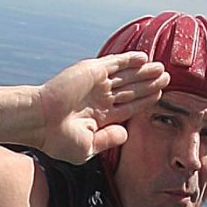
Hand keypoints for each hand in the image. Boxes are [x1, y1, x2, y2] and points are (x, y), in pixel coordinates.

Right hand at [34, 52, 168, 163]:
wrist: (40, 121)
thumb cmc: (58, 139)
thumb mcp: (88, 148)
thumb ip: (109, 140)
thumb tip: (126, 133)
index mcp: (99, 117)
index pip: (128, 107)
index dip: (144, 101)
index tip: (159, 96)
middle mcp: (99, 98)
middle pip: (131, 90)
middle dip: (149, 84)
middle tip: (167, 78)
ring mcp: (96, 83)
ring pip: (127, 76)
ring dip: (144, 72)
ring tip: (162, 69)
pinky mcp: (91, 71)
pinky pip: (115, 63)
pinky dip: (129, 60)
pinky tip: (144, 58)